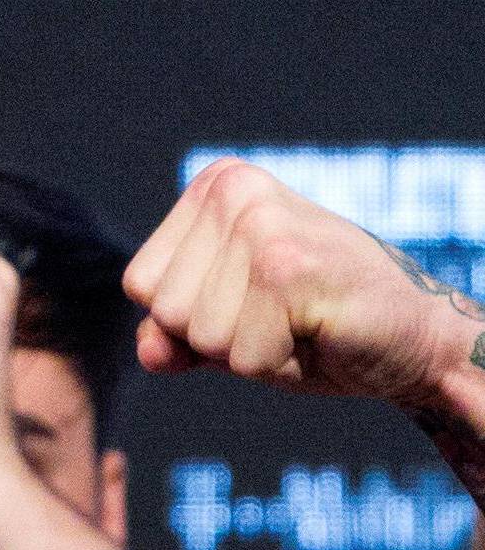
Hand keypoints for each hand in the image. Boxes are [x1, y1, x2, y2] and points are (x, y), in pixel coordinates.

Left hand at [124, 157, 483, 407]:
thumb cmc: (313, 328)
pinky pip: (243, 357)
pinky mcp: (289, 268)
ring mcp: (262, 225)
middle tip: (280, 314)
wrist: (410, 336)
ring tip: (298, 321)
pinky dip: (277, 362)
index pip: (140, 285)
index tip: (250, 300)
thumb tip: (149, 349)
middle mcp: (235, 191)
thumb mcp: (225, 330)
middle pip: (164, 312)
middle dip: (217, 338)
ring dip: (250, 350)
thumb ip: (171, 336)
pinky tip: (318, 330)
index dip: (187, 319)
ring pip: (201, 336)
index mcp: (215, 187)